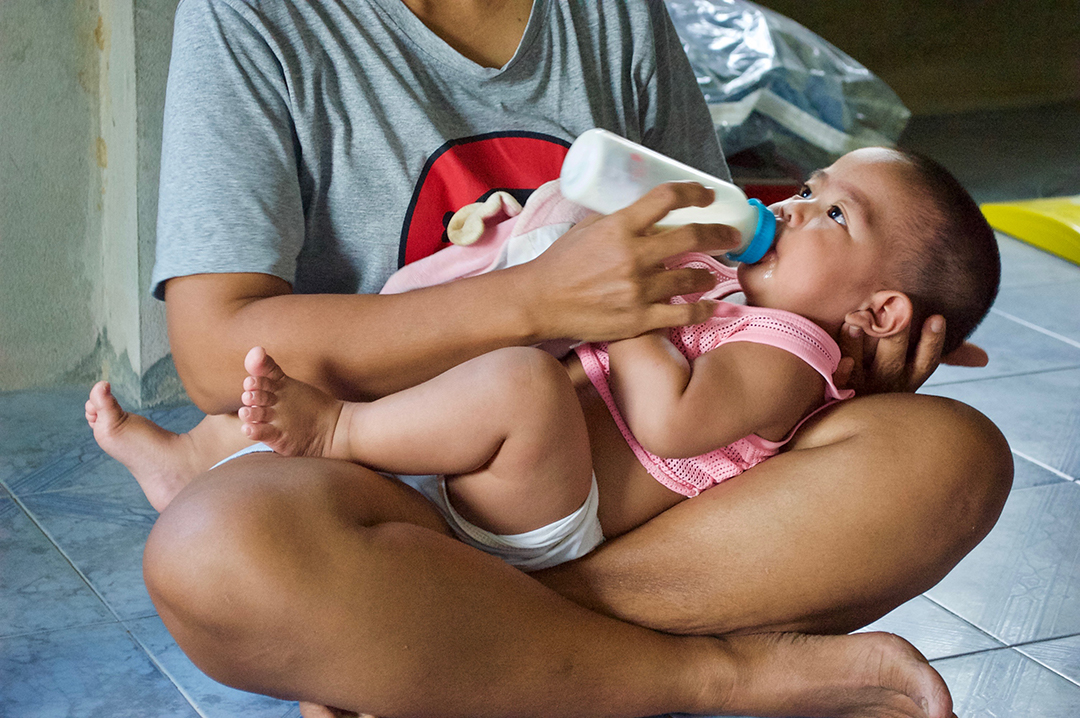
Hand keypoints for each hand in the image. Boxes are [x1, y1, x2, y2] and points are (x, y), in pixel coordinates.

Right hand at [519, 182, 740, 341]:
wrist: (539, 302)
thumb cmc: (559, 264)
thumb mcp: (586, 228)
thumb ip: (618, 220)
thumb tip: (644, 213)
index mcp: (620, 226)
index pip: (668, 198)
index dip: (695, 192)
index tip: (708, 195)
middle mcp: (634, 256)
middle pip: (693, 237)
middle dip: (721, 234)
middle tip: (732, 235)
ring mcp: (638, 290)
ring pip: (691, 278)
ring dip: (707, 274)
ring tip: (709, 274)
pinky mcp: (639, 319)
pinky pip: (683, 314)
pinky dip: (702, 309)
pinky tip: (709, 306)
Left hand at [833, 315, 986, 393]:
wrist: (842, 418)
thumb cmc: (884, 382)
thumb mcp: (912, 372)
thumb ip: (940, 356)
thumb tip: (983, 358)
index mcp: (907, 380)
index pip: (926, 361)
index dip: (932, 342)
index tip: (936, 318)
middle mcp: (885, 386)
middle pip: (893, 359)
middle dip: (896, 334)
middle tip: (897, 307)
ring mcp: (858, 390)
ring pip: (861, 368)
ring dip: (858, 345)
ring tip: (856, 322)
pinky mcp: (834, 393)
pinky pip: (837, 383)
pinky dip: (840, 371)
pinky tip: (839, 359)